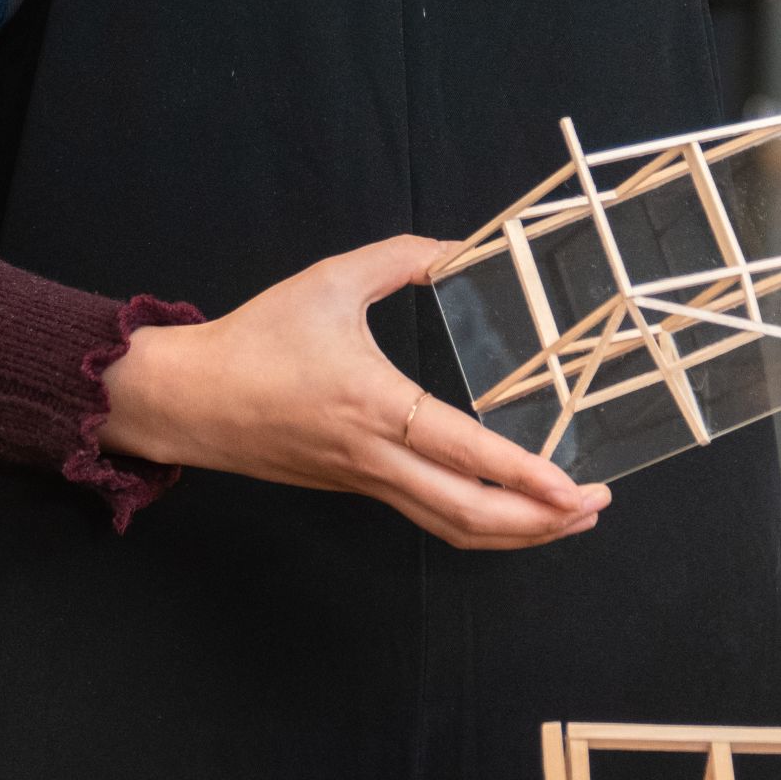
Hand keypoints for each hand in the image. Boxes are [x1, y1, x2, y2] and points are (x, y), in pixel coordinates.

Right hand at [101, 234, 609, 549]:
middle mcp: (375, 458)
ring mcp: (366, 482)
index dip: (521, 473)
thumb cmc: (255, 339)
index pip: (461, 450)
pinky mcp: (358, 488)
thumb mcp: (330, 281)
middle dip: (539, 521)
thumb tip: (460, 247)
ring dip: (515, 532)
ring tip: (566, 517)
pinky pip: (429, 516)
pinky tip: (509, 509)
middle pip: (468, 514)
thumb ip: (400, 258)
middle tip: (592, 504)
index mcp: (372, 407)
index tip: (569, 485)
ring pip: (451, 527)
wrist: (187, 400)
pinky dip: (478, 521)